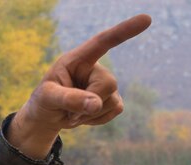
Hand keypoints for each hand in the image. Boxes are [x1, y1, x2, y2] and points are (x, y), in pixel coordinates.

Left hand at [8, 14, 151, 158]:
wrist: (49, 116)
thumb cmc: (44, 101)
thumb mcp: (48, 98)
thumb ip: (69, 98)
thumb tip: (96, 104)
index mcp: (78, 59)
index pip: (103, 42)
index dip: (124, 31)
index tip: (146, 19)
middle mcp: (95, 68)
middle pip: (109, 83)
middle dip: (89, 102)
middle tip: (68, 110)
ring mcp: (106, 84)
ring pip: (112, 100)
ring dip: (90, 114)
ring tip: (73, 112)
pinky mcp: (112, 99)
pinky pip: (115, 110)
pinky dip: (98, 119)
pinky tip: (84, 116)